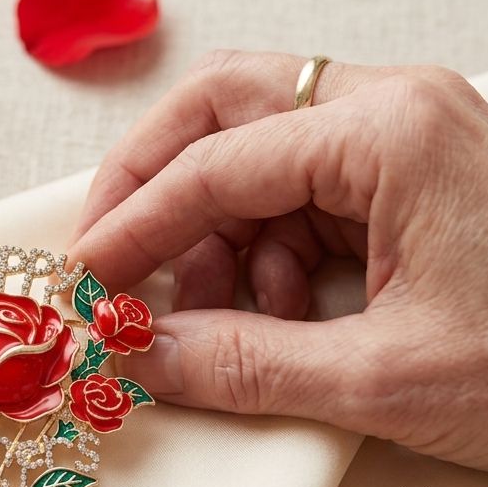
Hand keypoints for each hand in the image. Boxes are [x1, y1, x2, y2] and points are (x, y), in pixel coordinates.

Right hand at [68, 51, 487, 470]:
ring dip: (212, 237)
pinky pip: (293, 199)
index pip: (215, 160)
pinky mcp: (403, 183)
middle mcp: (392, 112)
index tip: (85, 280)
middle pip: (225, 109)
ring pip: (253, 158)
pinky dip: (260, 257)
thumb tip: (138, 359)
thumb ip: (241, 365)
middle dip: (154, 185)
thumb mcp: (385, 377)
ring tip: (209, 316)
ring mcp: (399, 142)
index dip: (133, 225)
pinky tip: (272, 316)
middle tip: (111, 256)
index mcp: (392, 130)